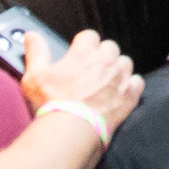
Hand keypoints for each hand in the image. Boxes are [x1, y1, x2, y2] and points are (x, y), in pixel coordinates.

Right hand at [21, 29, 144, 139]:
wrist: (72, 132)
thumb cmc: (53, 105)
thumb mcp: (35, 77)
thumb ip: (36, 52)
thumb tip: (31, 36)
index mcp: (84, 53)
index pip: (89, 36)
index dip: (83, 45)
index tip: (78, 54)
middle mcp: (105, 61)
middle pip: (109, 47)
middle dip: (101, 56)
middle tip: (90, 71)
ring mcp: (120, 77)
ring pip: (125, 62)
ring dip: (117, 69)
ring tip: (105, 82)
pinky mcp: (129, 95)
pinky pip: (137, 82)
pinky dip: (130, 86)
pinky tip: (120, 93)